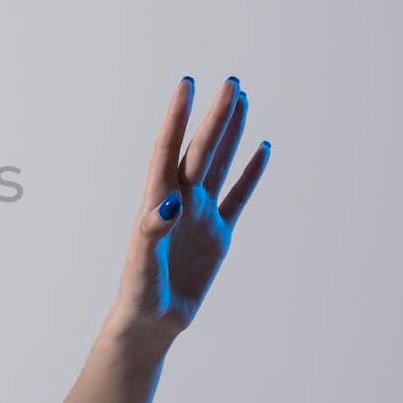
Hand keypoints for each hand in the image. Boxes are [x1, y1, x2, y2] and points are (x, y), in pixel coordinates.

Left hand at [107, 75, 270, 342]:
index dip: (177, 117)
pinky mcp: (219, 233)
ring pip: (220, 164)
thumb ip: (151, 230)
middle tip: (231, 82)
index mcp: (157, 200)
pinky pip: (238, 196)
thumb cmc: (139, 290)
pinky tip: (262, 148)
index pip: (168, 149)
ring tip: (242, 100)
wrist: (152, 319)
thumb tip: (170, 202)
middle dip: (215, 116)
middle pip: (201, 149)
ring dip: (231, 134)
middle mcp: (180, 199)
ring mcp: (201, 214)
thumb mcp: (142, 262)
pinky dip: (251, 174)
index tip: (187, 84)